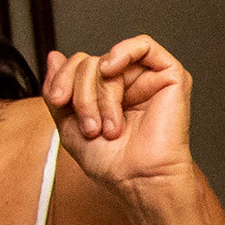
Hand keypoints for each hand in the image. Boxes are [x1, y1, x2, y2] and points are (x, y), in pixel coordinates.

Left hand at [42, 37, 199, 185]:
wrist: (138, 180)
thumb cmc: (112, 163)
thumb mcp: (68, 125)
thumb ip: (57, 90)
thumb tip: (54, 56)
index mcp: (106, 93)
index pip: (79, 65)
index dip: (63, 78)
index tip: (58, 101)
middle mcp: (127, 83)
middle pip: (90, 62)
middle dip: (82, 94)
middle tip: (90, 126)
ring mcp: (149, 79)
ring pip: (110, 59)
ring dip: (100, 92)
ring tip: (108, 124)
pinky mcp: (170, 76)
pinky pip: (144, 45)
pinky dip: (123, 51)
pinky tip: (112, 69)